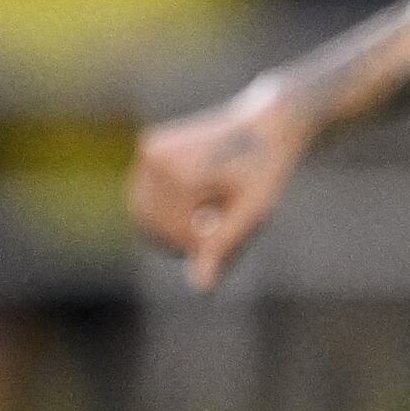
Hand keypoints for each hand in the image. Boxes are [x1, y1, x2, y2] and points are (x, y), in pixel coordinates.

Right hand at [128, 80, 311, 290]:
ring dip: (170, 223)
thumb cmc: (264, 171)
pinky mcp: (149, 146)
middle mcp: (158, 158)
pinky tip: (197, 197)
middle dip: (180, 235)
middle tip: (214, 223)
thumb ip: (223, 247)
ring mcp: (149, 149)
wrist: (266, 124)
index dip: (201, 245)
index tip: (227, 229)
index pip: (178, 235)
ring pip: (143, 214)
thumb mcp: (251, 212)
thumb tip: (200, 286)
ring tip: (206, 212)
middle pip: (152, 225)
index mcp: (182, 173)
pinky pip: (145, 195)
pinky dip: (166, 206)